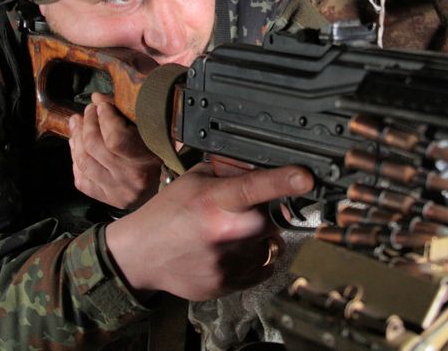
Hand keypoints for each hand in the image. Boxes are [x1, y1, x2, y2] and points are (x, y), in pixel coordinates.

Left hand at [69, 92, 162, 208]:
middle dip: (87, 122)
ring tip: (77, 123)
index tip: (102, 104)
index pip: (116, 138)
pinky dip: (76, 161)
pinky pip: (81, 180)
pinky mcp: (106, 199)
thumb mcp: (152, 130)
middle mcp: (130, 179)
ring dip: (76, 138)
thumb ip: (127, 113)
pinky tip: (78, 147)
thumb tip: (97, 98)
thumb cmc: (161, 152)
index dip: (104, 117)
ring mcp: (116, 191)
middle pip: (94, 147)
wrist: (165, 188)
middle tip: (89, 110)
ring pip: (84, 162)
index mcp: (147, 160)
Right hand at [105, 163, 313, 300]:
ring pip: (267, 246)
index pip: (254, 186)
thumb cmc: (168, 212)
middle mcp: (224, 232)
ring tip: (224, 237)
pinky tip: (227, 253)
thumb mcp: (194, 180)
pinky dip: (251, 260)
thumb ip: (229, 173)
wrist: (141, 255)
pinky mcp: (229, 285)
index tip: (306, 177)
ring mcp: (228, 262)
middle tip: (233, 214)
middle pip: (268, 220)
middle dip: (259, 216)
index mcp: (215, 200)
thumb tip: (263, 163)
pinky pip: (261, 268)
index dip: (283, 180)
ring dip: (255, 240)